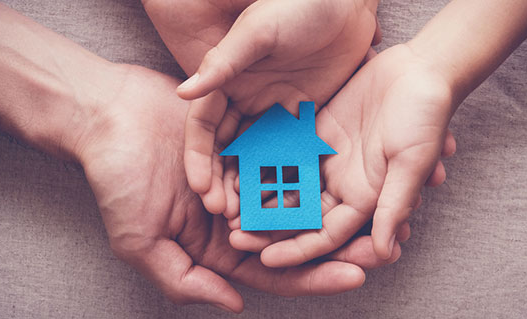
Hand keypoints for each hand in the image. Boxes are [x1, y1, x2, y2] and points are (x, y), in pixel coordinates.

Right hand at [76, 65, 396, 311]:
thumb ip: (185, 279)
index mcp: (217, 246)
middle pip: (296, 236)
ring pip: (299, 197)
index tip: (356, 275)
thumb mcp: (141, 241)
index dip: (315, 276)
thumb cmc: (117, 179)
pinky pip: (286, 155)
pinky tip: (346, 163)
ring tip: (378, 204)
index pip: (274, 269)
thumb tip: (233, 305)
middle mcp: (237, 216)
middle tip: (385, 242)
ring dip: (335, 203)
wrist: (107, 116)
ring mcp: (244, 177)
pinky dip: (313, 162)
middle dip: (339, 243)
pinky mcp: (247, 142)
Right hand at [142, 0, 380, 212]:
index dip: (199, 157)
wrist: (344, 2)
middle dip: (223, 181)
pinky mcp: (303, 121)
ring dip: (251, 186)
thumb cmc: (295, 6)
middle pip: (228, 150)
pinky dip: (285, 176)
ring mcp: (275, 114)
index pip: (204, 126)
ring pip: (256, 158)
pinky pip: (290, 154)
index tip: (200, 187)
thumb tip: (182, 92)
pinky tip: (285, 202)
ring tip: (250, 217)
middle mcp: (246, 102)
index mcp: (228, 81)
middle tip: (224, 212)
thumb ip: (223, 63)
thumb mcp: (257, 32)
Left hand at [229, 45, 456, 265]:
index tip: (265, 259)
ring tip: (228, 206)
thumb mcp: (412, 162)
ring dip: (261, 197)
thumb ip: (395, 205)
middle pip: (300, 214)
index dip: (297, 249)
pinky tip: (238, 165)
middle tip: (235, 236)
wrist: (420, 70)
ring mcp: (328, 158)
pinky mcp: (316, 132)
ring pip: (288, 185)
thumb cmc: (426, 116)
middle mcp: (343, 183)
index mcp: (365, 198)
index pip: (326, 234)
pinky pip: (287, 151)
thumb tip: (383, 252)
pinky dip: (265, 160)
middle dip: (269, 228)